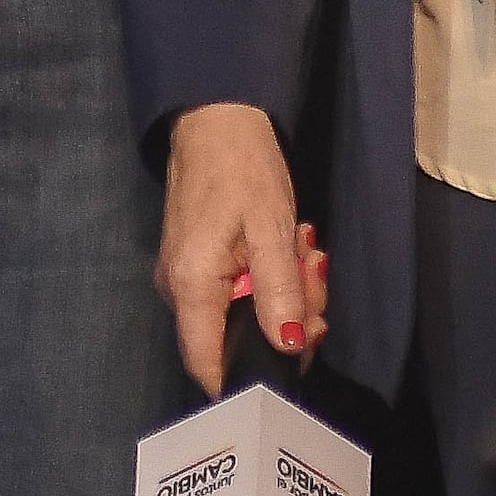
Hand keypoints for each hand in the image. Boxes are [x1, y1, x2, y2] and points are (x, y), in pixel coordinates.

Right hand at [158, 103, 326, 394]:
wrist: (216, 118)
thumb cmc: (243, 170)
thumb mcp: (272, 230)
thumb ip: (279, 293)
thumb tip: (288, 347)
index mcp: (191, 288)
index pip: (209, 367)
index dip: (251, 377)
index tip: (296, 356)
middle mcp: (179, 292)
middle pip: (235, 340)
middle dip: (288, 319)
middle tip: (316, 276)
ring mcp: (187, 278)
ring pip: (243, 314)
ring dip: (287, 292)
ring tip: (308, 252)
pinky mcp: (200, 263)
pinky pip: (238, 290)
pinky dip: (271, 277)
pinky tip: (292, 246)